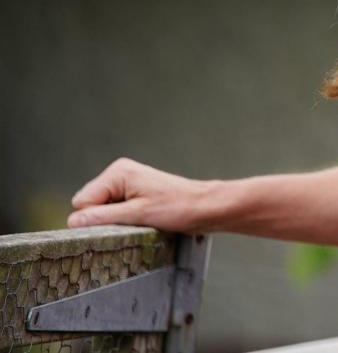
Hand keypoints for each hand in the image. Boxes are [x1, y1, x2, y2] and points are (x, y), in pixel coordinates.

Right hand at [68, 157, 214, 231]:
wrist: (205, 207)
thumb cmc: (178, 208)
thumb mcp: (138, 214)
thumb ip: (103, 218)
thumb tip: (72, 222)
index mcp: (118, 173)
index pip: (82, 202)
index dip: (95, 219)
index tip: (118, 224)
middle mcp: (119, 174)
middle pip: (89, 206)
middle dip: (104, 219)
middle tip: (132, 222)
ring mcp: (126, 184)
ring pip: (100, 211)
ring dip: (115, 221)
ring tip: (140, 221)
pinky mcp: (133, 194)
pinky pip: (114, 212)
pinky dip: (123, 220)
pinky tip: (141, 220)